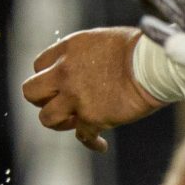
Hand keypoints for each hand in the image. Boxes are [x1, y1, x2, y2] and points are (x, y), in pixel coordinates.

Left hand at [22, 28, 162, 151]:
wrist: (153, 64)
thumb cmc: (137, 49)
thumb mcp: (102, 40)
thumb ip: (84, 54)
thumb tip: (85, 66)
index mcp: (67, 50)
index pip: (38, 66)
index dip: (48, 78)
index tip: (59, 86)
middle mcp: (64, 72)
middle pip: (31, 92)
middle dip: (43, 100)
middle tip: (61, 104)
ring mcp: (75, 97)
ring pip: (47, 118)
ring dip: (60, 122)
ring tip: (76, 122)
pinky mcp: (91, 117)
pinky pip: (83, 137)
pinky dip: (92, 143)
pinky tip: (101, 144)